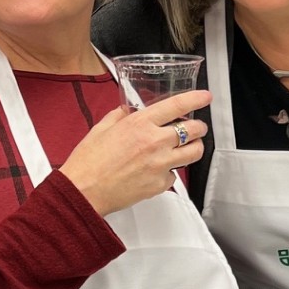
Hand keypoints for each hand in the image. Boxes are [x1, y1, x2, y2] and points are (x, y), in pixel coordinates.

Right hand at [59, 90, 209, 217]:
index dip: (196, 99)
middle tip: (196, 128)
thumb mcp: (101, 128)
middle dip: (199, 127)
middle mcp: (154, 142)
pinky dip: (170, 172)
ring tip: (188, 147)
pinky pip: (175, 176)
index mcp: (140, 124)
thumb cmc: (88, 162)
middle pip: (194, 130)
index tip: (204, 97)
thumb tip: (128, 110)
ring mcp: (160, 164)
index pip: (177, 105)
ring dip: (195, 148)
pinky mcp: (159, 184)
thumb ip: (119, 116)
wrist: (83, 191)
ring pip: (194, 153)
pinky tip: (159, 170)